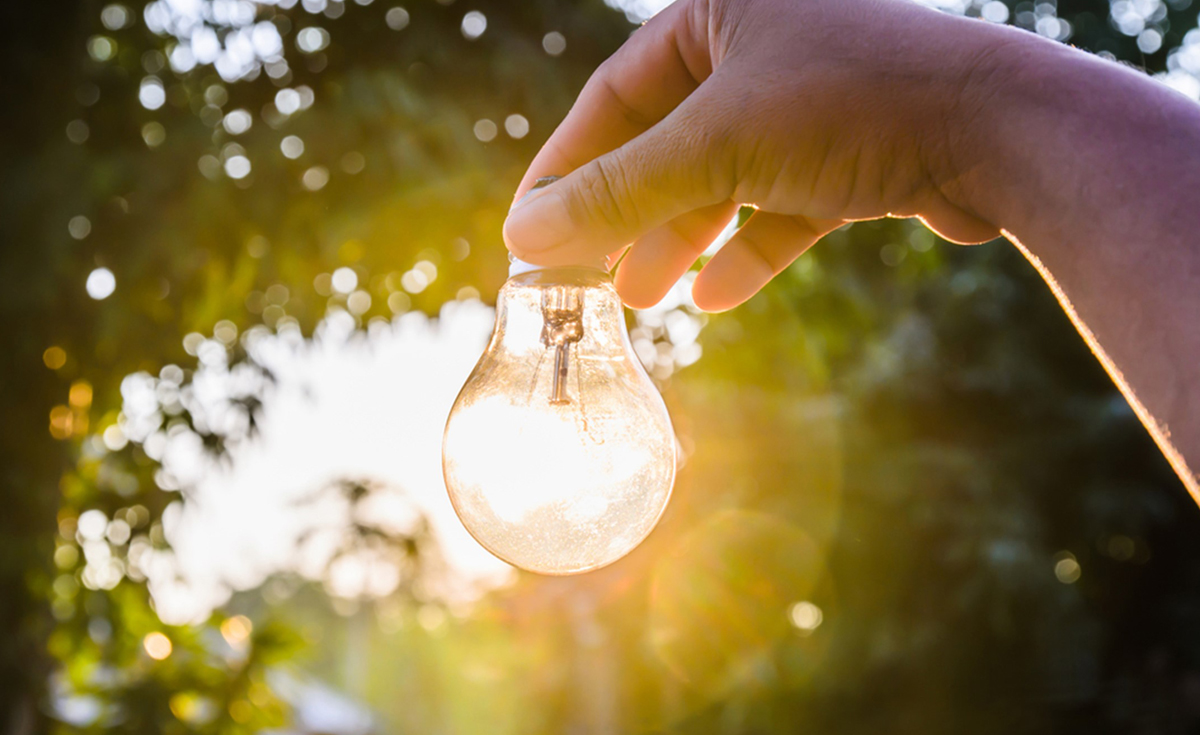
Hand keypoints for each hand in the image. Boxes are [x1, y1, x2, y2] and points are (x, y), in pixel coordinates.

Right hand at [503, 0, 1013, 310]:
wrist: (1002, 133)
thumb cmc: (853, 105)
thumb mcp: (715, 146)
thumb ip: (617, 190)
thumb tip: (524, 233)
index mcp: (720, 9)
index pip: (616, 94)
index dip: (569, 165)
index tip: (529, 226)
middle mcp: (763, 44)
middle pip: (667, 140)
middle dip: (627, 213)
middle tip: (586, 274)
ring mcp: (811, 100)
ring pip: (723, 177)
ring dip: (682, 238)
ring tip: (645, 296)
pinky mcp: (851, 151)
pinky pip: (780, 204)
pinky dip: (748, 248)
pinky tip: (714, 296)